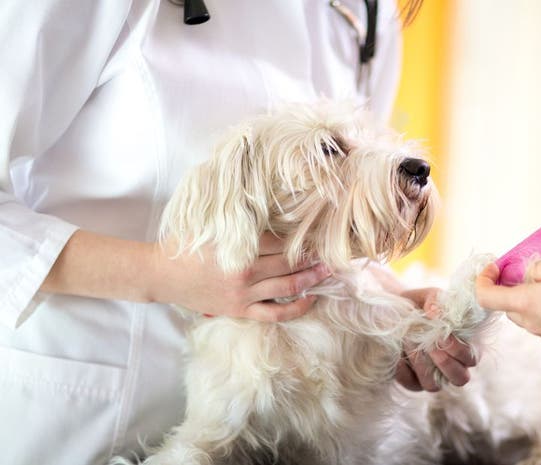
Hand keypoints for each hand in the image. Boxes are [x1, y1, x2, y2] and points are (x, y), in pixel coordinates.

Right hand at [149, 232, 330, 320]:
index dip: (301, 237)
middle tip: (332, 252)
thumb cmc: (187, 246)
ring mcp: (244, 294)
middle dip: (312, 257)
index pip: (280, 241)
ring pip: (287, 286)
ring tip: (327, 272)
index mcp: (239, 247)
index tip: (317, 233)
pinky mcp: (240, 310)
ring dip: (311, 278)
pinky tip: (311, 299)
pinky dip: (295, 308)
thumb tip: (271, 214)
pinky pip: (275, 313)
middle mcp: (245, 271)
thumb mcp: (213, 227)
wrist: (162, 274)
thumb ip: (240, 223)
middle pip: (289, 262)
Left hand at [395, 287, 477, 391]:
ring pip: (434, 385)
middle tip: (430, 345)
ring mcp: (434, 377)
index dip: (459, 350)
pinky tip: (397, 352)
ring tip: (408, 340)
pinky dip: (403, 370)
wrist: (392, 311)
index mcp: (465, 346)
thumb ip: (435, 300)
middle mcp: (453, 366)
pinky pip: (411, 384)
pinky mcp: (413, 382)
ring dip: (421, 363)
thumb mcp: (428, 295)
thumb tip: (436, 314)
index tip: (443, 335)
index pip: (472, 358)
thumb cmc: (419, 304)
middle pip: (460, 379)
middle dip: (445, 362)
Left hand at [475, 261, 540, 368]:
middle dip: (510, 285)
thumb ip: (533, 267)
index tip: (494, 266)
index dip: (483, 279)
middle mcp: (529, 323)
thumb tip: (524, 272)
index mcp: (523, 304)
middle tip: (527, 267)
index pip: (485, 296)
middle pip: (506, 303)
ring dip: (529, 295)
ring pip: (524, 311)